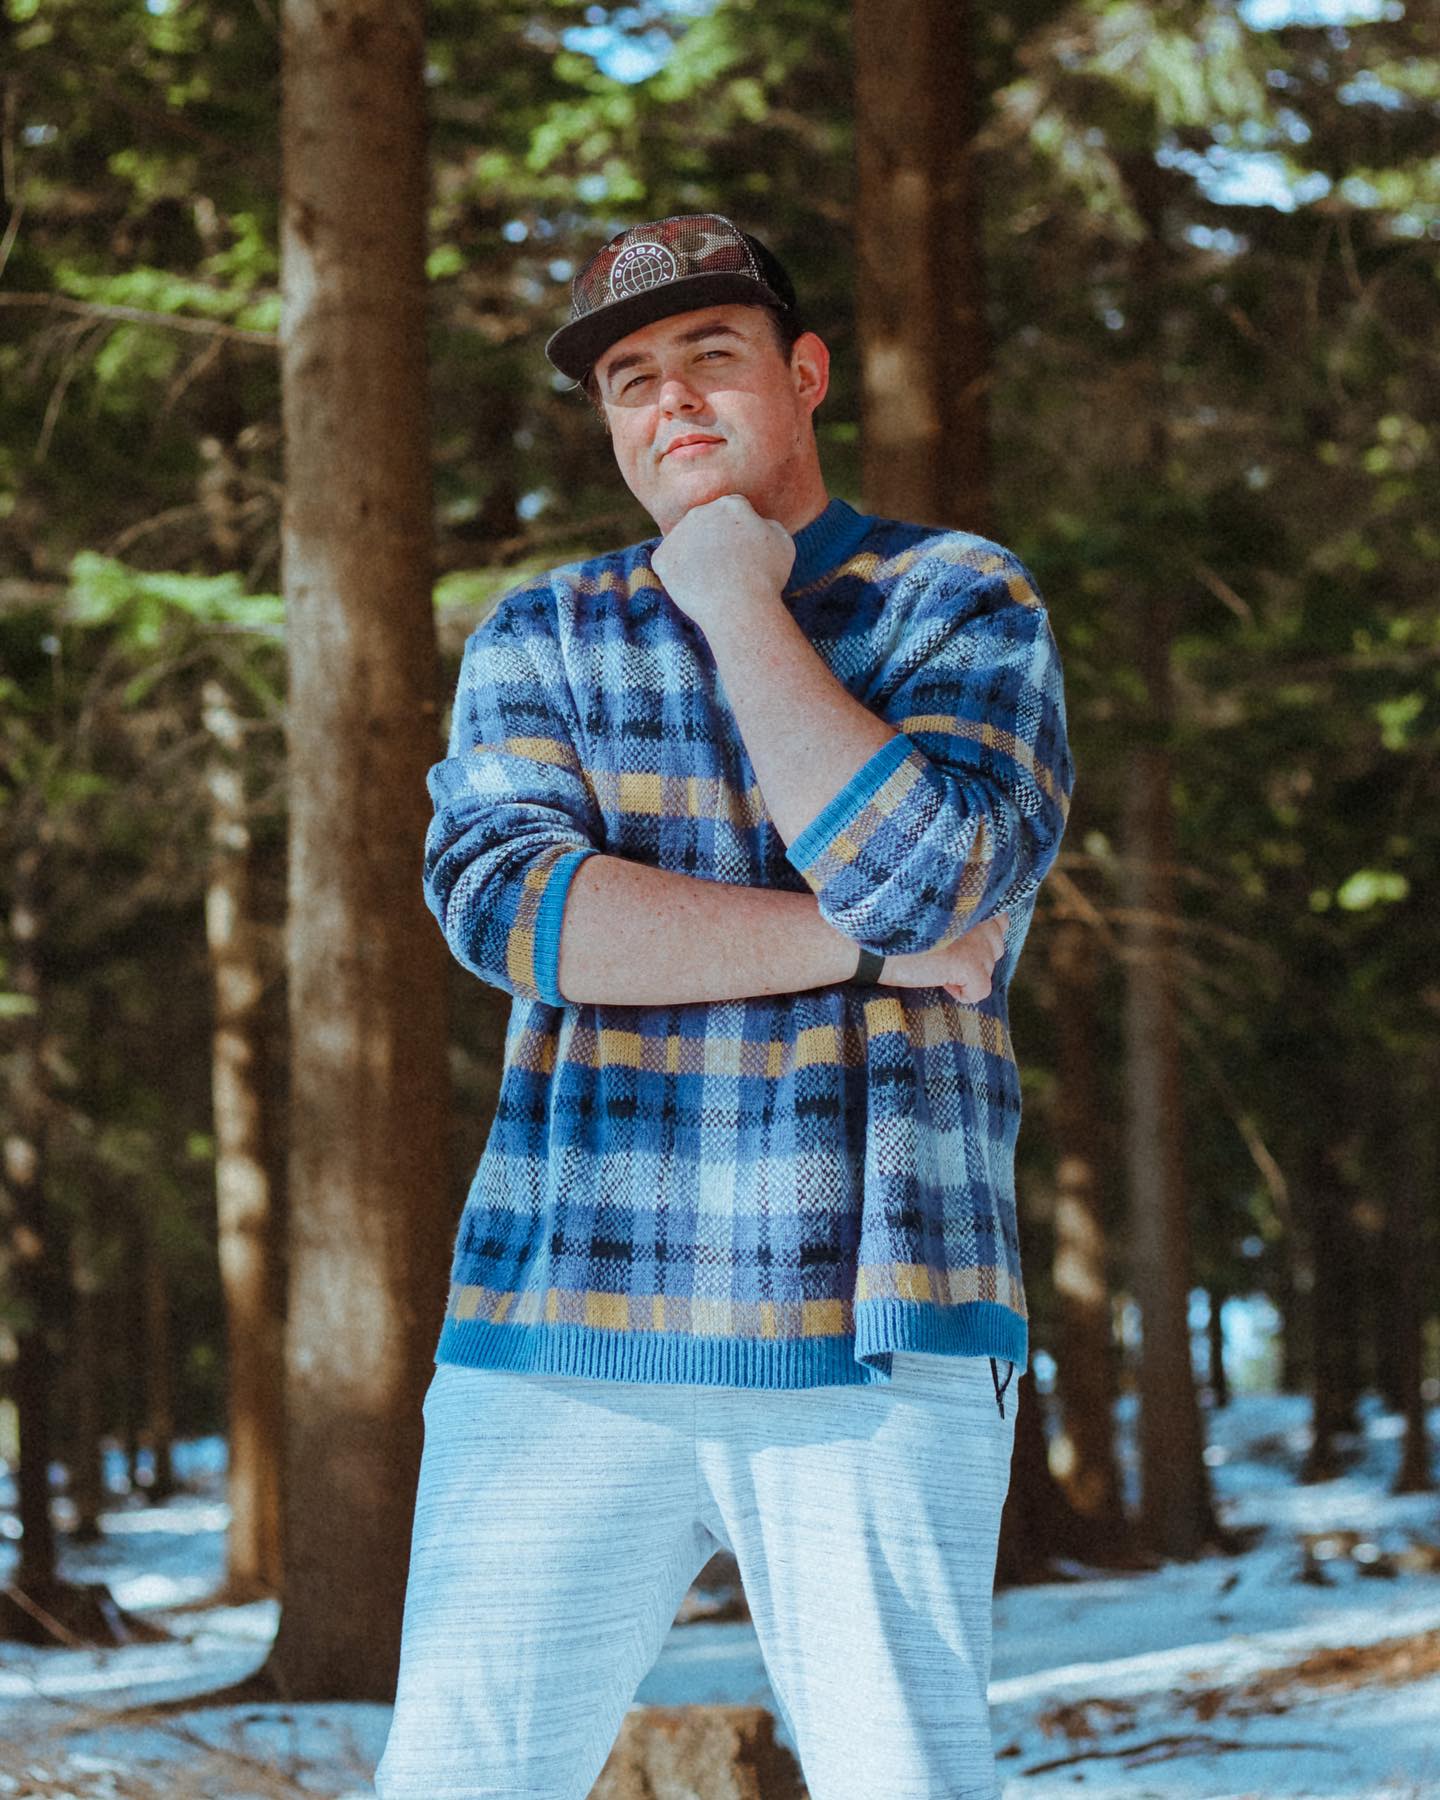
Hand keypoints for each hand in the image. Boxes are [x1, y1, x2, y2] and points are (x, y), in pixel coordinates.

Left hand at [650, 494, 794, 634]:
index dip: (740, 534)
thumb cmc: (767, 577)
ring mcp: (678, 534)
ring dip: (695, 557)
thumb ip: (767, 524)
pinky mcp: (662, 558)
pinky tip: (695, 588)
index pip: (732, 512)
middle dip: (714, 541)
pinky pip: (668, 564)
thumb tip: (757, 522)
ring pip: (685, 543)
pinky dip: (678, 576)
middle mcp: (700, 511)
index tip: (745, 554)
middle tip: (728, 570)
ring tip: (712, 582)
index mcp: (730, 504)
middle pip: (706, 524)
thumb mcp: (783, 542)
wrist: (739, 608)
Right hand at [878, 913, 1009, 1003]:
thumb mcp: (930, 909)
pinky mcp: (970, 964)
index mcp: (970, 898)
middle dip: (974, 956)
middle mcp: (979, 914)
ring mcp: (977, 940)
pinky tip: (939, 981)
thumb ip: (959, 912)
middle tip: (941, 955)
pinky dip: (963, 993)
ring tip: (936, 966)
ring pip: (989, 967)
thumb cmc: (890, 927)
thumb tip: (981, 933)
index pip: (999, 919)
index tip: (953, 942)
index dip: (978, 937)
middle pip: (996, 946)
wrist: (866, 942)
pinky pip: (981, 990)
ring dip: (967, 972)